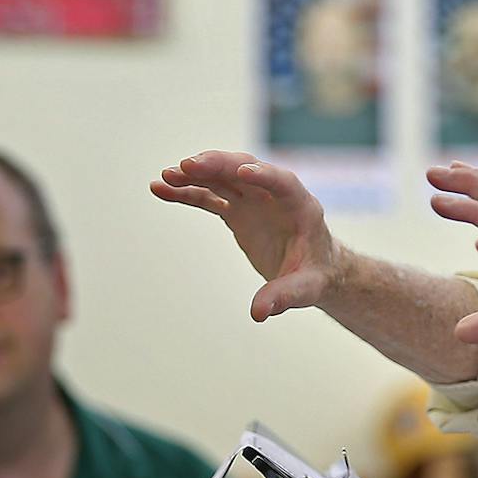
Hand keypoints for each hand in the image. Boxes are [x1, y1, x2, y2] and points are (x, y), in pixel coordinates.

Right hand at [150, 151, 343, 320]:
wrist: (313, 269)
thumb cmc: (315, 276)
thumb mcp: (305, 289)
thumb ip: (284, 297)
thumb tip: (259, 312)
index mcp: (301, 207)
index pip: (283, 183)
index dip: (264, 176)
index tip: (242, 172)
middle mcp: (275, 197)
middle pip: (245, 170)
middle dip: (217, 165)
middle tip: (187, 166)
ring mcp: (254, 200)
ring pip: (222, 178)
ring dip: (195, 175)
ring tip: (166, 177)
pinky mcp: (237, 210)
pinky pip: (209, 196)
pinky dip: (186, 192)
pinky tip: (161, 189)